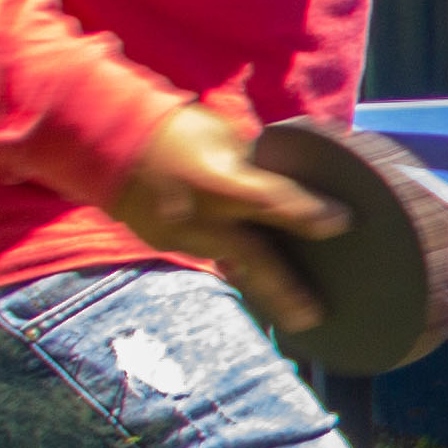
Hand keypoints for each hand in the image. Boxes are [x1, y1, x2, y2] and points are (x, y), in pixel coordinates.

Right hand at [101, 104, 344, 330]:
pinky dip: (234, 271)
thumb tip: (289, 188)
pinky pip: (208, 260)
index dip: (310, 212)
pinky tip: (258, 287)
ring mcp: (179, 236)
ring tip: (299, 313)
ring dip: (263, 288)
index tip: (344, 222)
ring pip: (231, 266)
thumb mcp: (221, 140)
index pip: (273, 200)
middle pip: (252, 256)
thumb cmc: (175, 130)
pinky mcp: (165, 245)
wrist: (104, 140)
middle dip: (285, 289)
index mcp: (218, 180)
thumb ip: (252, 170)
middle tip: (315, 316)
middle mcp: (200, 216)